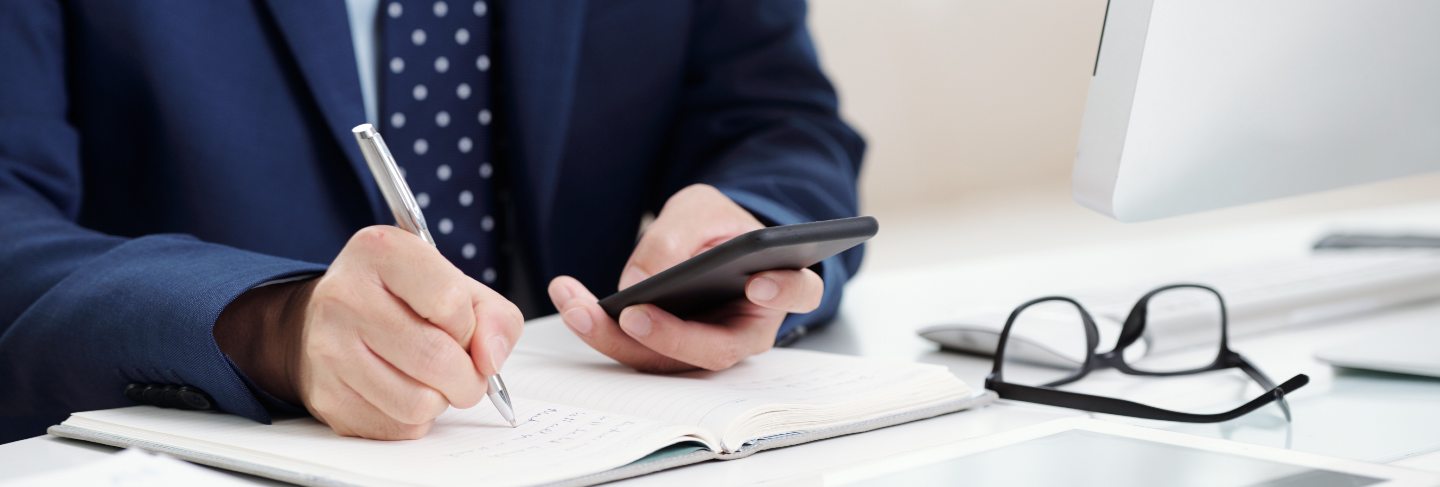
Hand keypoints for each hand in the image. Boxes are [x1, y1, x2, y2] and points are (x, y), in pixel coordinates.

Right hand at [215, 225, 523, 439]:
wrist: (325, 321)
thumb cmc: (401, 301)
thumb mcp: (454, 285)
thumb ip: (493, 316)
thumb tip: (490, 360)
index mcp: (381, 252)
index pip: (449, 301)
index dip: (469, 326)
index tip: (463, 329)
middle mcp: (345, 295)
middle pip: (436, 358)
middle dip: (468, 378)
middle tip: (467, 375)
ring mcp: (329, 348)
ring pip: (418, 402)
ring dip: (441, 400)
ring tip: (433, 382)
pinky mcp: (327, 396)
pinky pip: (396, 426)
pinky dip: (415, 419)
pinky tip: (404, 392)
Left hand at [547, 184, 822, 372]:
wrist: (704, 241)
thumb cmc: (716, 224)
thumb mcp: (697, 209)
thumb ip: (677, 236)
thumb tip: (639, 284)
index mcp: (779, 284)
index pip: (798, 292)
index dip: (783, 291)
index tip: (757, 284)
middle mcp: (749, 328)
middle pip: (717, 348)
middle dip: (670, 336)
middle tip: (631, 314)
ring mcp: (709, 347)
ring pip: (669, 360)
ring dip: (616, 337)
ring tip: (576, 303)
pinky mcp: (671, 352)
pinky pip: (639, 351)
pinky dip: (602, 330)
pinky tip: (572, 301)